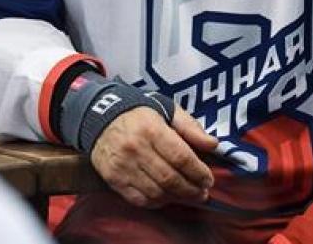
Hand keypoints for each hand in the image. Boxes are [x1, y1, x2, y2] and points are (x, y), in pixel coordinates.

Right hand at [90, 105, 218, 208]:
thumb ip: (190, 127)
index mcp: (152, 129)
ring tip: (188, 196)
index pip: (181, 158)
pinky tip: (166, 197)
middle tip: (202, 193)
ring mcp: (122, 166)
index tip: (208, 179)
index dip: (198, 172)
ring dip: (176, 198)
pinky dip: (156, 202)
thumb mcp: (166, 110)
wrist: (98, 117)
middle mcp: (136, 149)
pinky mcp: (113, 179)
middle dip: (191, 190)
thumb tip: (214, 144)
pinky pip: (139, 199)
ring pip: (156, 192)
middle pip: (170, 178)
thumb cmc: (138, 114)